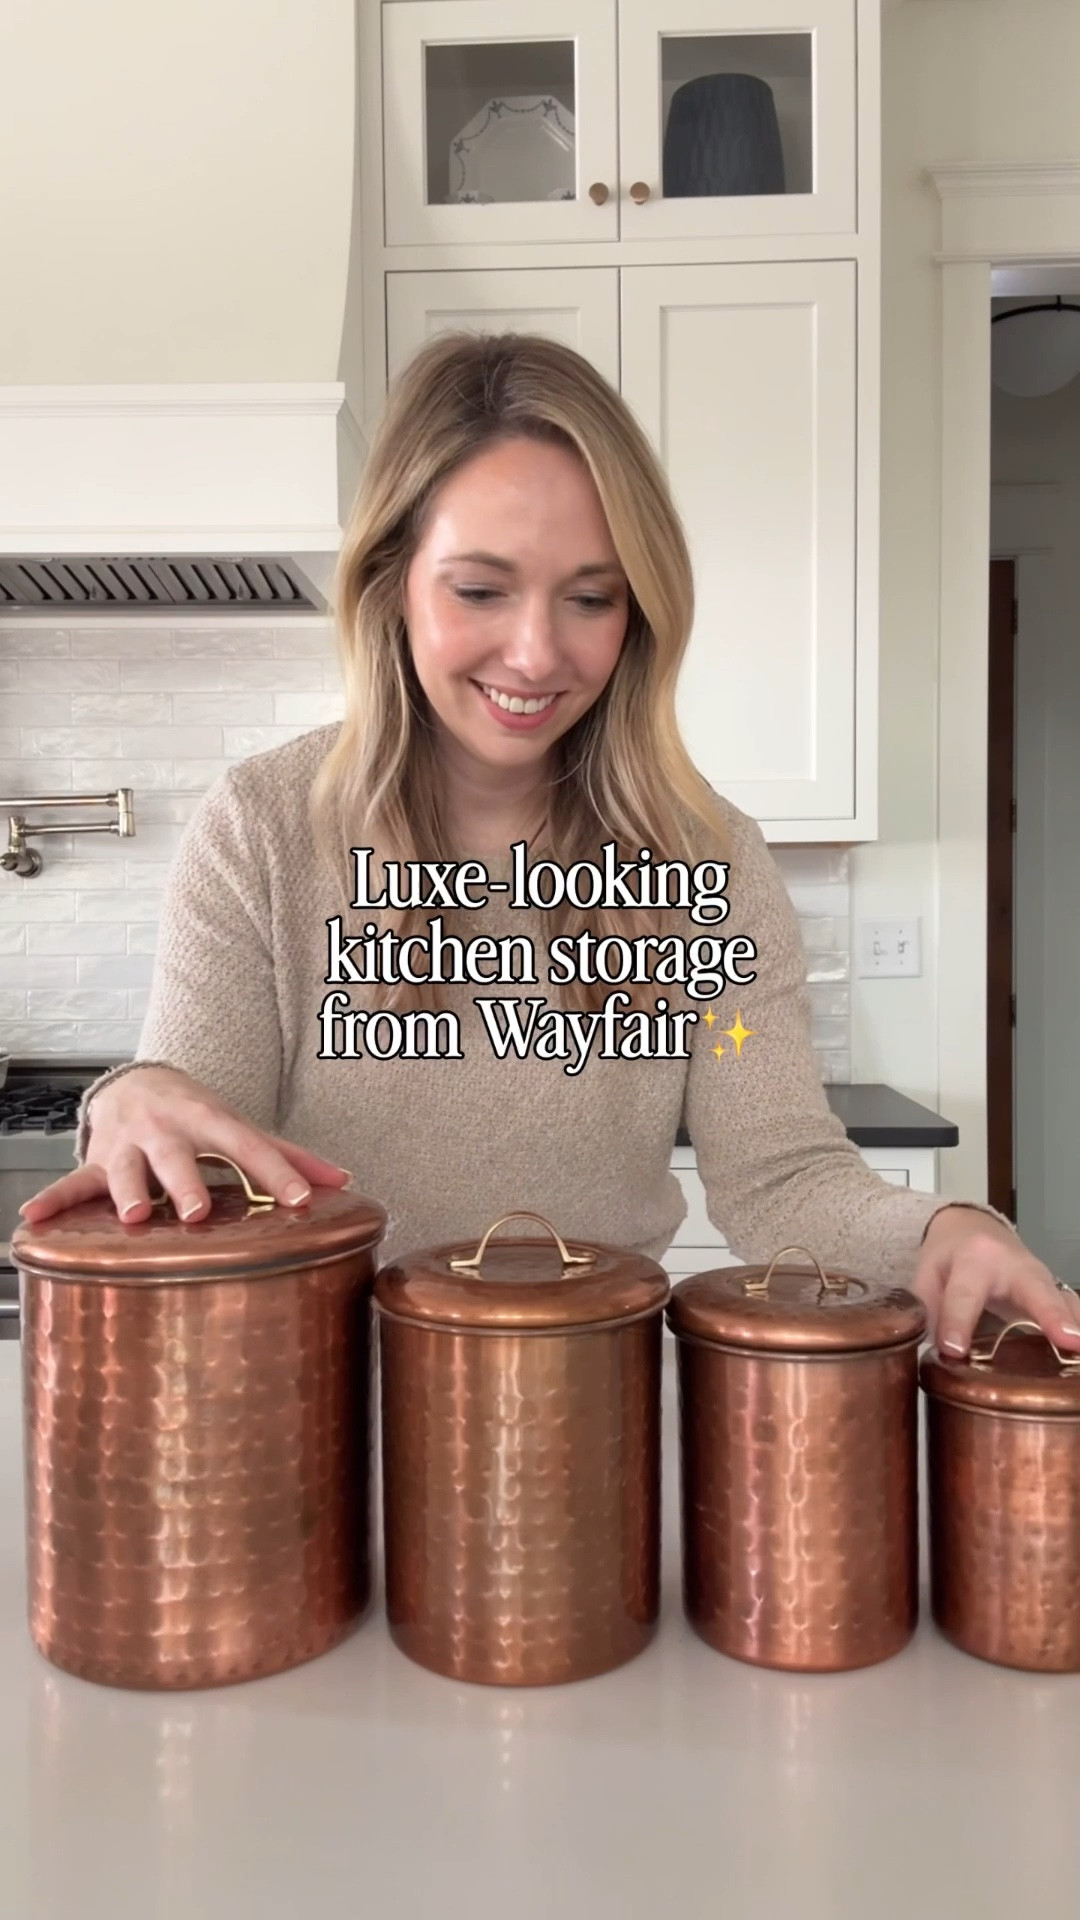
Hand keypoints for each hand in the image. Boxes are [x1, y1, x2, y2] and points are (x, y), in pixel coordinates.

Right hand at [17, 1066, 350, 1225]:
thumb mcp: (239, 1126)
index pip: (246, 1144)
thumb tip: (344, 1181)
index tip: (298, 1199)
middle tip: (197, 1213)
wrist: (137, 1081)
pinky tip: (33, 1219)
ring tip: (131, 1219)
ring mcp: (128, 1143)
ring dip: (125, 1192)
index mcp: (210, 1118)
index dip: (274, 1170)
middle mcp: (167, 1127)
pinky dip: (53, 1200)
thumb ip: (288, 1155)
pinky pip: (73, 1182)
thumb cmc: (199, 1115)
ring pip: (124, 1168)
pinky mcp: (96, 1160)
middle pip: (177, 1155)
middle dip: (185, 1182)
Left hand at [914, 1204, 1079, 1357]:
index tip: (954, 1351)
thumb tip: (931, 1351)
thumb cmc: (949, 1255)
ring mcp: (1043, 1278)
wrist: (974, 1229)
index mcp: (974, 1257)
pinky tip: (1078, 1356)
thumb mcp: (927, 1273)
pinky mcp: (1057, 1292)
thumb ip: (927, 1308)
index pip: (965, 1293)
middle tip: (1069, 1341)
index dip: (958, 1322)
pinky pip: (1073, 1309)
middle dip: (1052, 1315)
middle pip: (1035, 1289)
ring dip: (1075, 1325)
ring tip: (1079, 1352)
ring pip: (1063, 1300)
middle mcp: (1016, 1264)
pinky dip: (1078, 1326)